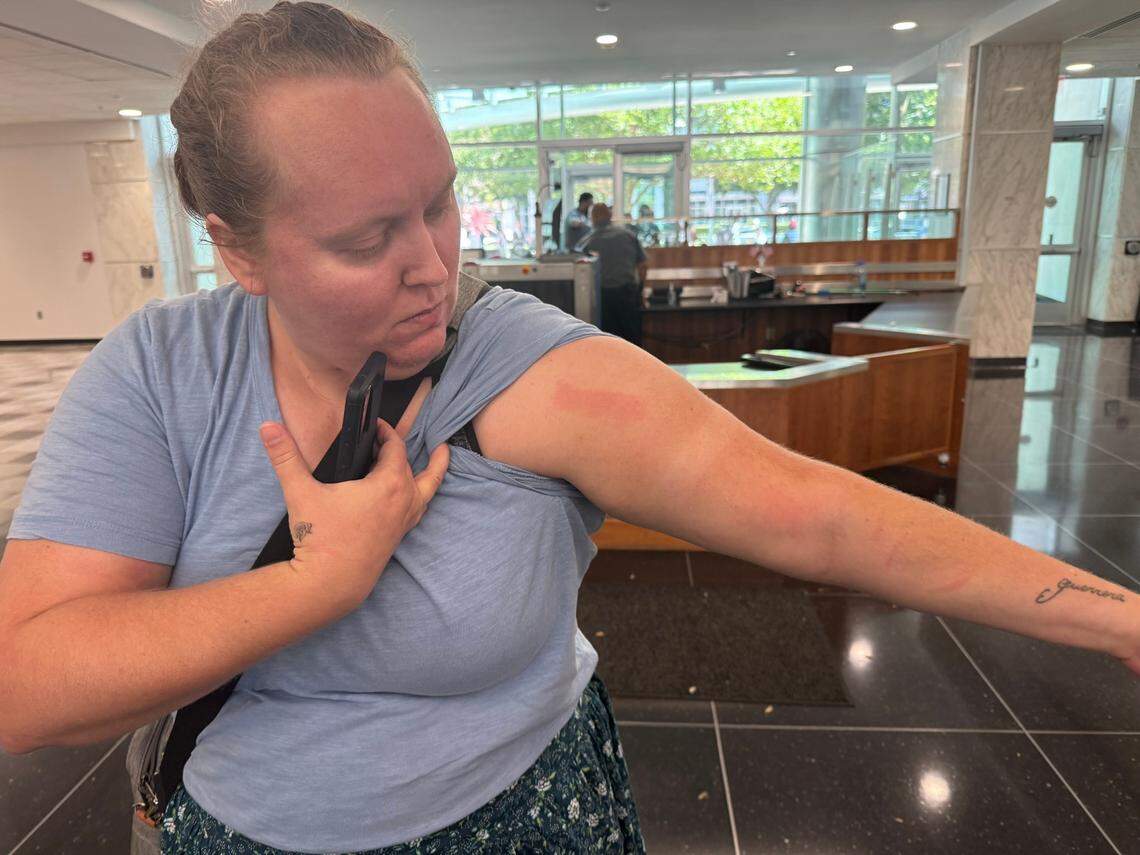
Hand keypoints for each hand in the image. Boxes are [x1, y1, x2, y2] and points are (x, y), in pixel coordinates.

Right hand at [257, 382, 448, 609]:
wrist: (330, 583)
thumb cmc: (320, 538)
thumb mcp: (301, 492)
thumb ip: (285, 457)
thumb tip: (267, 426)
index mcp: (389, 484)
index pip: (395, 448)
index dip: (386, 432)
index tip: (374, 425)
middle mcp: (405, 500)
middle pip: (415, 465)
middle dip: (404, 449)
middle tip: (402, 439)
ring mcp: (405, 520)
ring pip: (428, 488)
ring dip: (434, 470)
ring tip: (442, 455)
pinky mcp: (400, 535)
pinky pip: (421, 507)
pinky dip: (423, 494)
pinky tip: (415, 494)